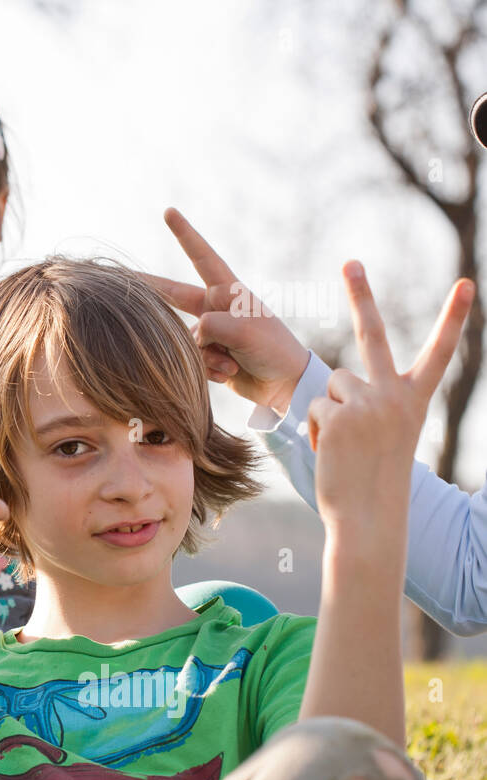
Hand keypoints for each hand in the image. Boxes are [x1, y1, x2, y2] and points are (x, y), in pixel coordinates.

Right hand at [141, 208, 310, 415]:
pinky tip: (228, 373)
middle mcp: (215, 307)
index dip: (184, 234)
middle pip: (172, 294)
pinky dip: (207, 370)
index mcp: (227, 292)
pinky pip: (192, 360)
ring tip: (232, 363)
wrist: (285, 384)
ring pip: (184, 340)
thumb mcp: (244, 331)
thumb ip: (211, 326)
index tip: (169, 212)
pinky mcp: (207, 355)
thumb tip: (190, 334)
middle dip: (148, 285)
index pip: (201, 257)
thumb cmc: (272, 349)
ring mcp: (210, 332)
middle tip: (120, 272)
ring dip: (206, 357)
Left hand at [308, 262, 473, 530]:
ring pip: (333, 383)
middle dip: (362, 295)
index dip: (452, 318)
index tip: (466, 283)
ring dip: (332, 411)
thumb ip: (370, 401)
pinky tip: (334, 451)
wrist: (369, 514)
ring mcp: (369, 402)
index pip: (438, 352)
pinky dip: (319, 430)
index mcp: (414, 400)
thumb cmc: (373, 477)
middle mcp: (396, 395)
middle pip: (373, 334)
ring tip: (346, 444)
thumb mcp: (382, 433)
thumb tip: (339, 379)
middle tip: (351, 262)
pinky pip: (317, 407)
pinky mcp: (341, 413)